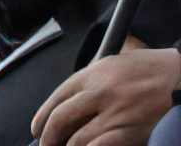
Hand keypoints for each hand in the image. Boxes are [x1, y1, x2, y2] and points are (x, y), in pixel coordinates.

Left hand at [33, 47, 180, 145]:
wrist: (172, 74)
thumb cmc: (139, 70)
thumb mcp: (106, 66)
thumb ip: (85, 83)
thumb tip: (64, 107)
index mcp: (90, 75)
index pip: (56, 98)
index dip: (42, 117)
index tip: (36, 129)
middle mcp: (99, 93)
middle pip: (62, 119)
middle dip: (48, 136)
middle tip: (44, 144)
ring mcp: (115, 113)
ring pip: (78, 138)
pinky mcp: (130, 131)